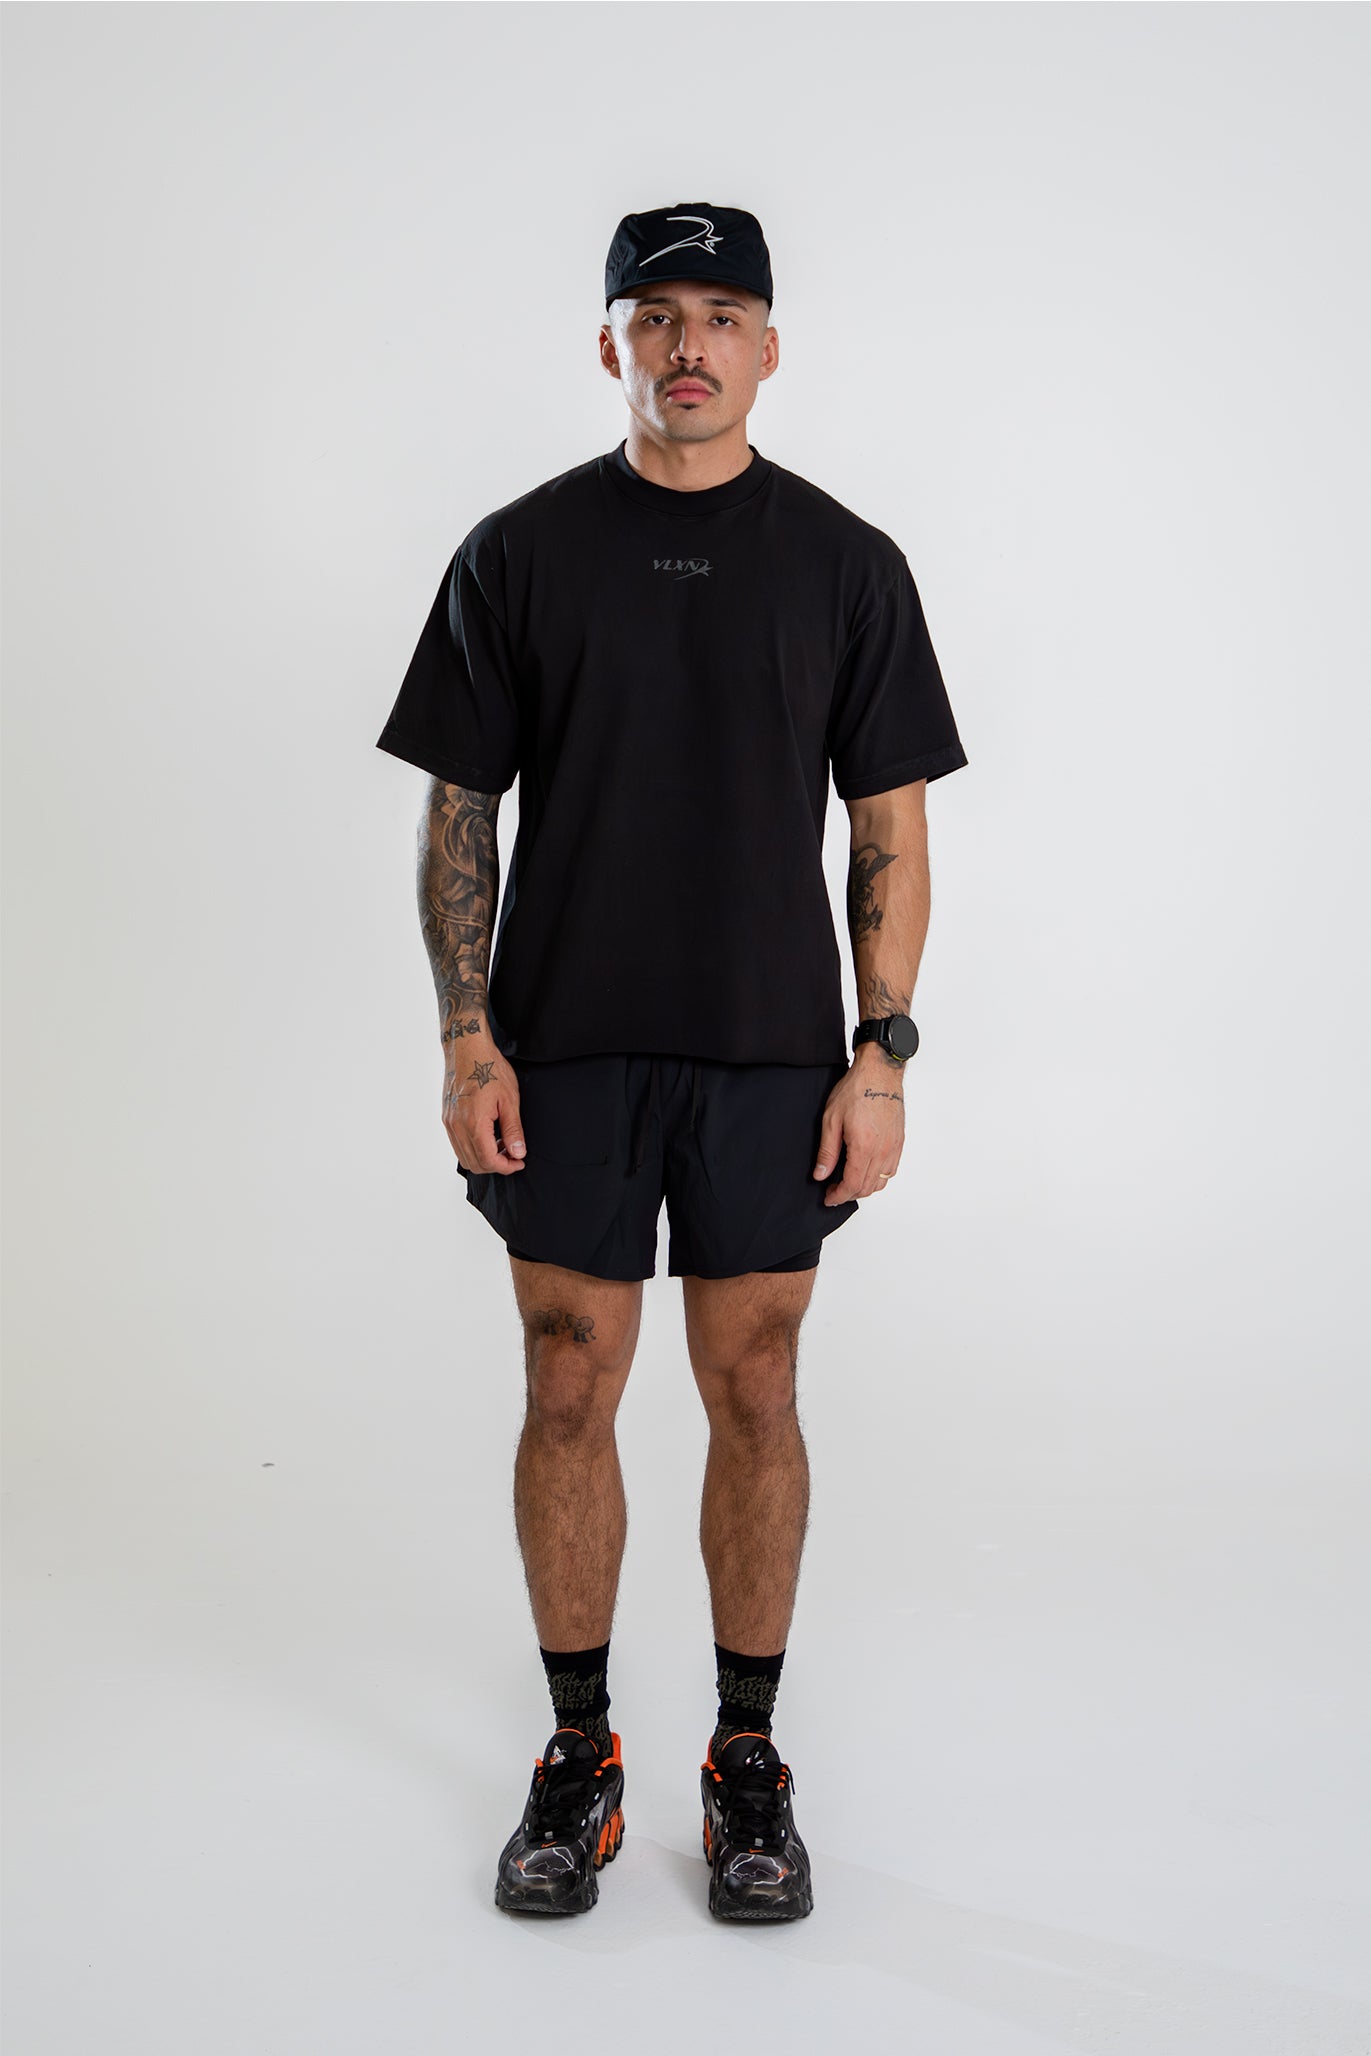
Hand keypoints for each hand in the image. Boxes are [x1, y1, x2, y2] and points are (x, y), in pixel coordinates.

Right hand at [443, 1042, 526, 1174]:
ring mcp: (449, 1123)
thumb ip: (513, 1130)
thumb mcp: (510, 1099)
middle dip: (496, 1165)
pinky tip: (489, 1136)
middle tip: (514, 1154)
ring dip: (484, 1158)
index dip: (506, 1167)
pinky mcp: (446, 1118)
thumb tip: (518, 1153)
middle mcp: (456, 1126)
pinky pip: (458, 1145)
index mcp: (473, 1123)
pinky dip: (474, 1148)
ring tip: (503, 1144)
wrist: (467, 1048)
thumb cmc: (489, 1068)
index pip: (488, 1161)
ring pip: (464, 1157)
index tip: (520, 1163)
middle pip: (475, 1164)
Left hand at [813, 1048, 904, 1204]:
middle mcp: (883, 1150)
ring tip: (848, 1182)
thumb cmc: (856, 1090)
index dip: (838, 1196)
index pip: (852, 1185)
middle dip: (849, 1194)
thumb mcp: (831, 1119)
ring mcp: (894, 1147)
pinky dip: (878, 1177)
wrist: (879, 1072)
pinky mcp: (899, 1142)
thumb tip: (821, 1175)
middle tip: (834, 1190)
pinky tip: (865, 1170)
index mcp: (864, 1146)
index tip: (828, 1198)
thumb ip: (827, 1151)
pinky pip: (891, 1170)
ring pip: (881, 1182)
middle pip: (867, 1187)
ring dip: (864, 1188)